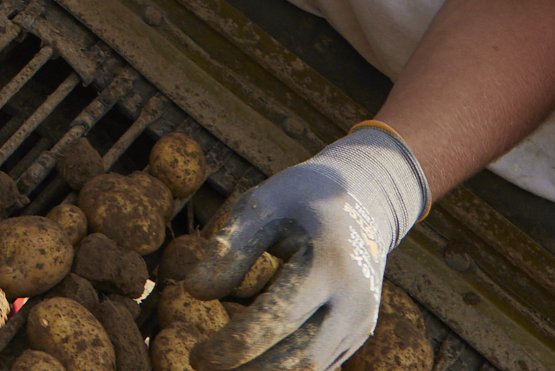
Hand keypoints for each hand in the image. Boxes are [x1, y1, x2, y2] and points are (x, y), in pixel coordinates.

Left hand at [186, 127, 426, 370]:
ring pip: (313, 368)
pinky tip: (250, 366)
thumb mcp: (260, 206)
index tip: (197, 355)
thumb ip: (228, 249)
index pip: (278, 318)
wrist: (362, 201)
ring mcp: (362, 322)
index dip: (235, 343)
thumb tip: (193, 291)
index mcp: (329, 264)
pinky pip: (321, 364)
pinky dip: (286, 370)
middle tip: (202, 367)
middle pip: (301, 358)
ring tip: (222, 370)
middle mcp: (354, 301)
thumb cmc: (298, 200)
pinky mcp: (359, 334)